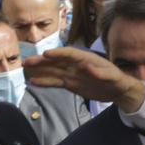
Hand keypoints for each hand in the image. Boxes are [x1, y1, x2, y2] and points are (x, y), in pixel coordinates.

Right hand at [23, 46, 144, 112]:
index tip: (46, 54)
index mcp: (86, 59)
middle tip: (27, 62)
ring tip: (25, 69)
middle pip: (56, 61)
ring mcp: (72, 74)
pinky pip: (55, 82)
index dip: (58, 54)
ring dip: (40, 70)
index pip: (69, 54)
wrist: (118, 90)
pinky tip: (33, 82)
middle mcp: (76, 65)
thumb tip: (87, 67)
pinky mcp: (70, 83)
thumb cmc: (117, 80)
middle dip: (42, 61)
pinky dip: (45, 82)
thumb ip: (101, 73)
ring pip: (53, 70)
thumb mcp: (113, 77)